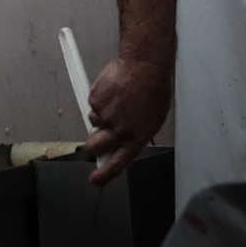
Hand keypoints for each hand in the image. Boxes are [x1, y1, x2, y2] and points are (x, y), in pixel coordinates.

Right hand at [84, 53, 170, 184]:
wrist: (144, 66)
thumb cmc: (153, 89)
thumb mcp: (152, 119)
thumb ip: (135, 134)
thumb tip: (123, 143)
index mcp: (136, 138)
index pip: (117, 163)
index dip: (104, 175)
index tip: (95, 180)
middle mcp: (119, 130)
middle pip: (94, 146)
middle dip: (91, 146)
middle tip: (94, 140)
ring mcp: (105, 115)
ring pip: (94, 121)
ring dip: (101, 114)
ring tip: (116, 100)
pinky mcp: (95, 100)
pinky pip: (92, 103)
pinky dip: (100, 98)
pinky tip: (113, 89)